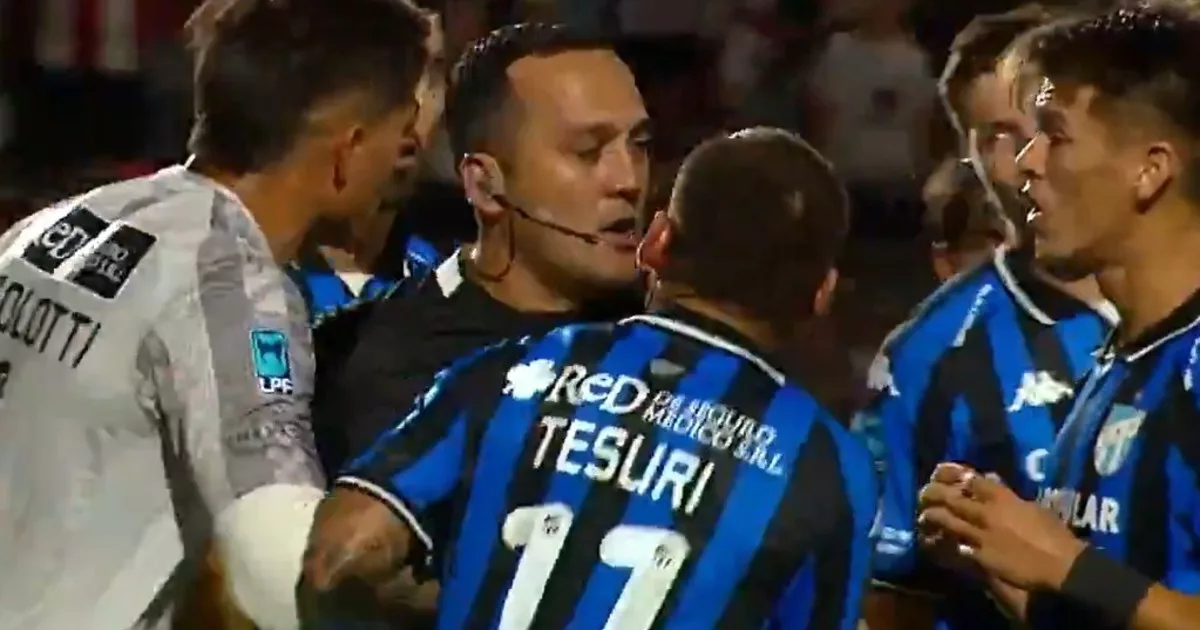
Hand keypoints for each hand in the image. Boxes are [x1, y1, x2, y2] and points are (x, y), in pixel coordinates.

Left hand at [917, 463, 1086, 590]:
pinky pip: (953, 545)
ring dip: (931, 516)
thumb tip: (993, 482)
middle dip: (933, 493)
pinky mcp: (978, 556)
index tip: (942, 474)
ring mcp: (979, 534)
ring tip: (923, 516)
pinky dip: (941, 543)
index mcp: (1002, 497)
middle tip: (924, 493)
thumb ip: (1010, 496)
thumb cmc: (1054, 535)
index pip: (970, 479)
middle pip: (950, 497)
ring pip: (946, 520)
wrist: (1060, 566)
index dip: (954, 475)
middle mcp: (986, 512)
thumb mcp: (1034, 508)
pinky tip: (933, 543)